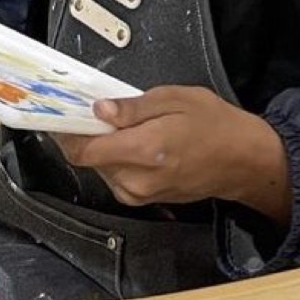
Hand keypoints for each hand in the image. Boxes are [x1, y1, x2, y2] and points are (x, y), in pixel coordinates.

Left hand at [53, 86, 292, 222]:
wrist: (243, 160)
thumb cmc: (214, 124)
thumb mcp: (174, 99)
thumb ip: (132, 107)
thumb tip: (99, 110)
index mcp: (144, 151)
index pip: (85, 151)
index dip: (65, 133)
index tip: (57, 116)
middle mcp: (139, 180)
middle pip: (90, 160)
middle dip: (87, 135)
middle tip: (96, 110)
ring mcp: (142, 194)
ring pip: (102, 169)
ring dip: (103, 147)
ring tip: (124, 123)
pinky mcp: (147, 199)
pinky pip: (118, 178)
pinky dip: (117, 159)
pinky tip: (135, 141)